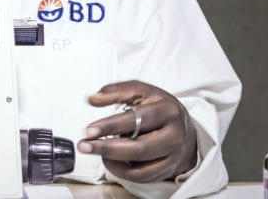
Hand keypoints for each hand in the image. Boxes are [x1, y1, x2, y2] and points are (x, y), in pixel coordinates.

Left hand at [77, 81, 196, 182]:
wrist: (183, 127)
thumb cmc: (158, 107)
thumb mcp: (140, 91)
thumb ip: (116, 92)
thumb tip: (92, 99)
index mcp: (168, 111)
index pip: (137, 120)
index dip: (111, 125)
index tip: (90, 130)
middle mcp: (174, 136)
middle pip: (139, 148)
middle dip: (107, 148)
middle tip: (85, 145)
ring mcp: (173, 156)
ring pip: (140, 167)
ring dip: (112, 161)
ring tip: (94, 151)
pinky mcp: (167, 170)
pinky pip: (141, 177)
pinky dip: (122, 172)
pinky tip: (109, 160)